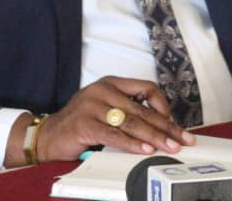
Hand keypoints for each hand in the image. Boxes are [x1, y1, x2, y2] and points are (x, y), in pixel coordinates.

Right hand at [6, 76, 195, 166]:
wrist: (49, 135)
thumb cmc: (81, 123)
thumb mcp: (105, 107)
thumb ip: (128, 110)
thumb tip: (162, 126)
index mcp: (111, 83)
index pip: (147, 88)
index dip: (164, 106)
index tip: (174, 123)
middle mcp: (103, 90)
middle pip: (143, 109)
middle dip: (166, 127)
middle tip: (182, 140)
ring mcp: (92, 106)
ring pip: (132, 122)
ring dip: (154, 137)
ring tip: (169, 147)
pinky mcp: (85, 124)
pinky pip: (115, 135)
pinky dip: (133, 144)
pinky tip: (145, 150)